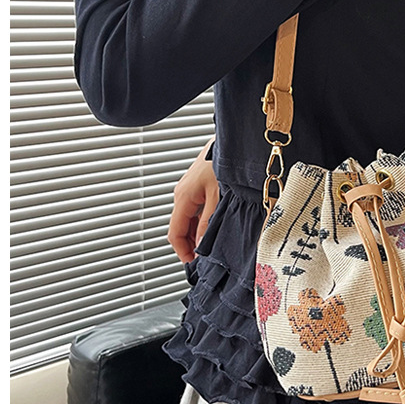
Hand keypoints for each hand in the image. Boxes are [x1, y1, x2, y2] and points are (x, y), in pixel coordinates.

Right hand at [167, 137, 218, 263]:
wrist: (229, 140)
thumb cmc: (221, 160)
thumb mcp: (218, 196)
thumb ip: (209, 221)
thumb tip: (203, 243)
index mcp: (183, 197)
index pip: (175, 233)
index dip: (182, 252)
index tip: (193, 264)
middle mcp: (183, 194)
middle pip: (181, 228)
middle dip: (192, 245)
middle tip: (206, 258)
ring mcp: (190, 189)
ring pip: (190, 219)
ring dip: (199, 233)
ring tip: (214, 244)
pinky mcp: (199, 185)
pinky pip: (197, 209)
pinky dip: (204, 221)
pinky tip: (217, 225)